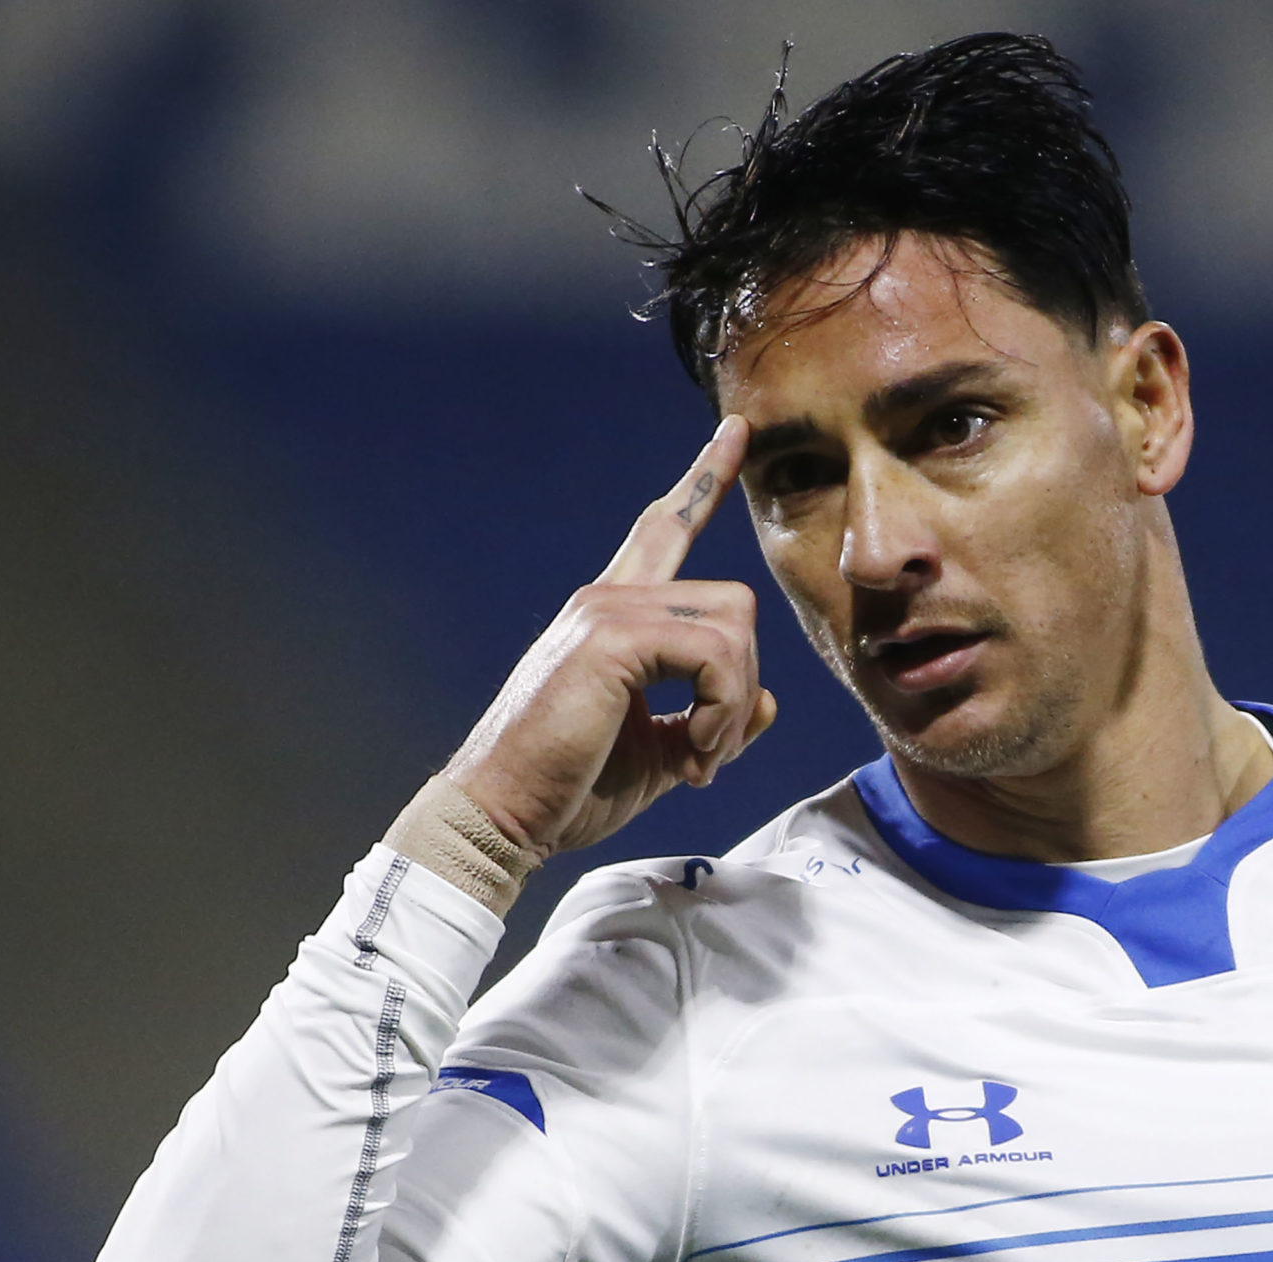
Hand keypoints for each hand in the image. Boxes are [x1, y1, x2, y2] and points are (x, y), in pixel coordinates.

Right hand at [441, 416, 778, 859]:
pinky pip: (715, 654)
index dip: (704, 481)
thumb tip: (766, 703)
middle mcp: (609, 600)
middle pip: (734, 602)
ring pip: (733, 627)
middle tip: (712, 753)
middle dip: (743, 684)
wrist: (505, 816)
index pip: (664, 529)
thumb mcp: (660, 754)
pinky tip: (694, 757)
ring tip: (699, 760)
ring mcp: (607, 613)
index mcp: (614, 616)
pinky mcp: (611, 639)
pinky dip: (722, 711)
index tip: (737, 433)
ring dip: (734, 705)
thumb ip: (711, 719)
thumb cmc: (568, 788)